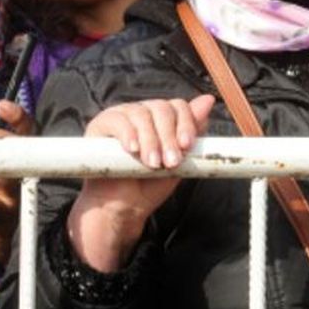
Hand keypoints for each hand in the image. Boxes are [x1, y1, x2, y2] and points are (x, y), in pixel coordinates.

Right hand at [67, 95, 213, 271]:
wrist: (122, 208)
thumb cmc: (149, 184)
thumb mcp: (178, 160)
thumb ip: (192, 132)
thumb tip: (208, 100)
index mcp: (161, 118)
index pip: (178, 106)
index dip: (186, 123)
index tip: (187, 146)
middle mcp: (142, 112)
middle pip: (161, 108)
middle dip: (169, 137)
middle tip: (171, 162)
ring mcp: (121, 116)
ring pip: (142, 114)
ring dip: (151, 140)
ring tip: (152, 164)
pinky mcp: (100, 125)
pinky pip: (117, 120)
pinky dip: (128, 134)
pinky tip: (133, 150)